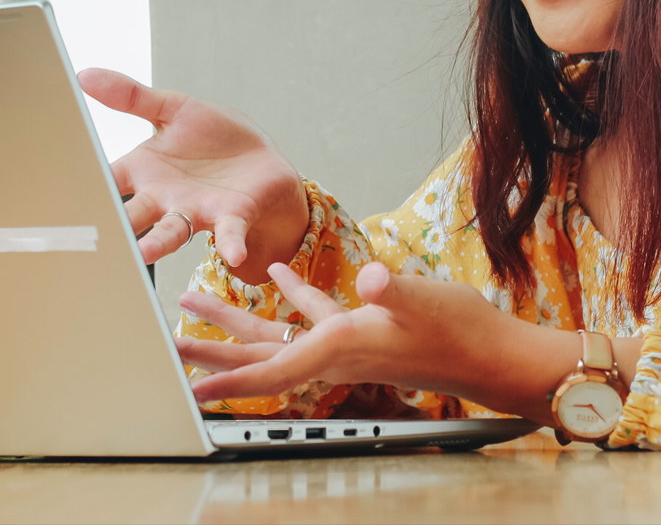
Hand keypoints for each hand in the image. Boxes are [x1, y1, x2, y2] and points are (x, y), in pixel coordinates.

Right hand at [79, 68, 308, 283]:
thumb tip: (84, 74)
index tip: (59, 202)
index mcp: (145, 170)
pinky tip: (234, 254)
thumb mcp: (173, 109)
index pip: (108, 182)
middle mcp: (164, 197)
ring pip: (171, 230)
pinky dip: (230, 243)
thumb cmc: (214, 139)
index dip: (87, 189)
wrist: (262, 162)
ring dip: (157, 243)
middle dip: (116, 226)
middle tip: (95, 238)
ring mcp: (197, 210)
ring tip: (144, 253)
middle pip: (132, 214)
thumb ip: (131, 96)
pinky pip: (229, 233)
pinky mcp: (232, 216)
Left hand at [176, 261, 575, 420]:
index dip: (228, 378)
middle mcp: (333, 352)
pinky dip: (289, 296)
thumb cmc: (460, 332)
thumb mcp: (424, 301)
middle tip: (168, 345)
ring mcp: (344, 342)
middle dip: (211, 351)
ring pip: (275, 335)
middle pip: (257, 356)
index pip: (271, 369)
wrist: (492, 353)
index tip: (188, 385)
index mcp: (339, 345)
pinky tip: (275, 274)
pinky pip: (311, 314)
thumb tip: (375, 275)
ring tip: (196, 301)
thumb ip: (397, 288)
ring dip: (235, 319)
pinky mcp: (361, 327)